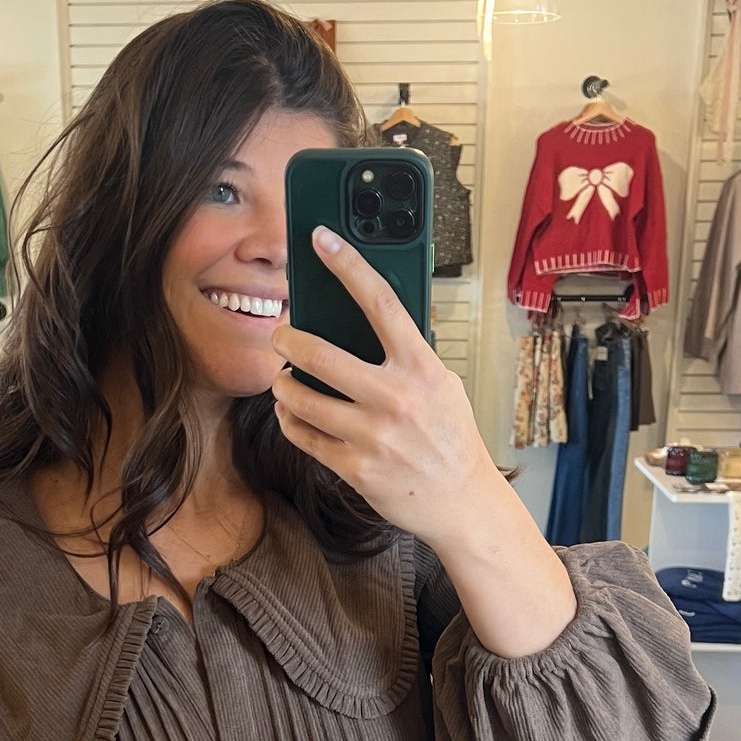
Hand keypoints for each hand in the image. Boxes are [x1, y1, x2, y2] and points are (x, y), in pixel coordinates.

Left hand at [268, 226, 498, 545]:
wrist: (461, 501)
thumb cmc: (450, 438)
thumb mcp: (441, 385)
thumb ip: (407, 356)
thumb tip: (362, 325)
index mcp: (421, 368)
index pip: (380, 302)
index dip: (348, 265)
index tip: (322, 239)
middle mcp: (396, 398)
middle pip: (321, 355)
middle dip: (288, 340)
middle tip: (279, 335)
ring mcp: (373, 435)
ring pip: (303, 400)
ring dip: (282, 385)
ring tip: (281, 379)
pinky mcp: (356, 467)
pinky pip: (305, 437)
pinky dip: (290, 421)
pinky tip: (290, 413)